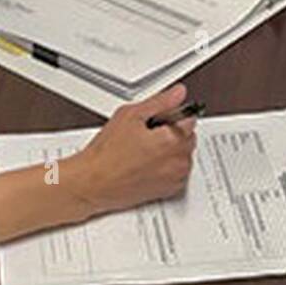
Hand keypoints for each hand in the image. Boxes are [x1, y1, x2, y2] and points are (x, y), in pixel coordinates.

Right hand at [65, 83, 197, 216]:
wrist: (95, 182)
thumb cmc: (107, 153)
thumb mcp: (130, 115)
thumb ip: (160, 102)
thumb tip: (178, 93)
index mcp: (172, 141)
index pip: (190, 119)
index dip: (171, 116)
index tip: (158, 119)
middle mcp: (178, 161)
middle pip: (189, 137)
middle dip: (173, 133)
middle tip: (147, 133)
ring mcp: (175, 178)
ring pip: (184, 155)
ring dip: (172, 150)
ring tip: (145, 150)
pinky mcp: (169, 191)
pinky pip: (178, 173)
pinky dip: (169, 167)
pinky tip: (148, 163)